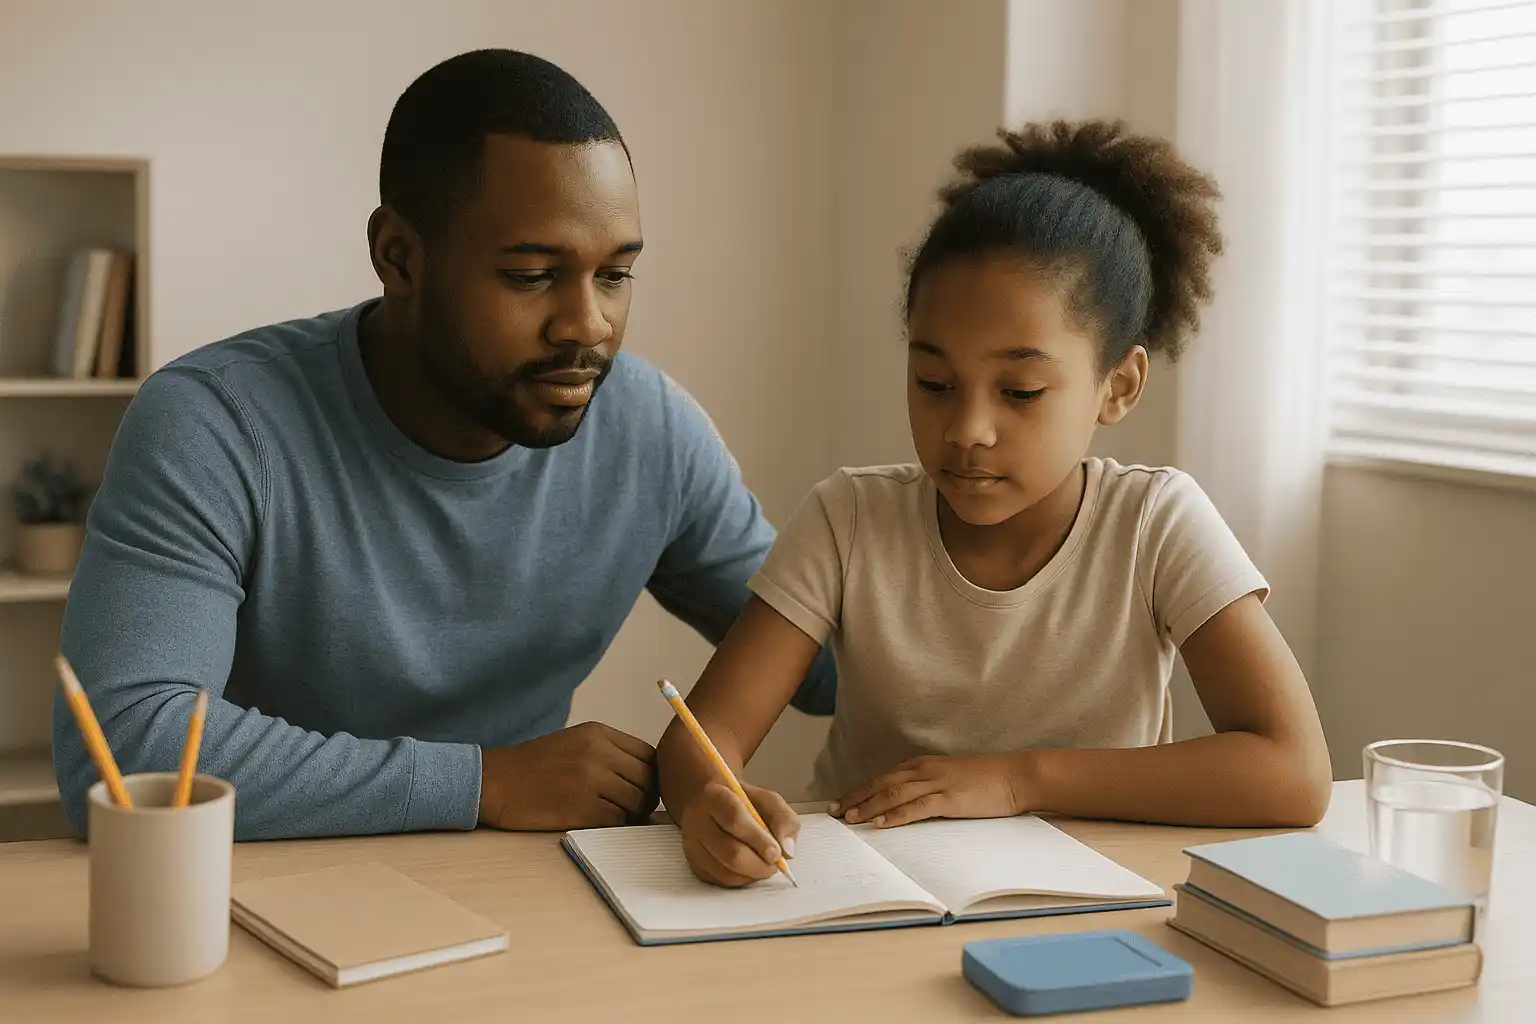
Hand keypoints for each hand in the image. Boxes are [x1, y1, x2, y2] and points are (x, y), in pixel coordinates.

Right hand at [477, 721, 657, 830]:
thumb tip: (649, 775)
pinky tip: (601, 823)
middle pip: (648, 779)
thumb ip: (610, 752)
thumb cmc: (535, 766)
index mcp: (599, 733)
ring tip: (617, 816)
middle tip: (635, 808)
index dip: (652, 775)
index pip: (649, 754)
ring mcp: (590, 780)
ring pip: (636, 801)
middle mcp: (598, 753)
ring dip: (632, 814)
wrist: (495, 782)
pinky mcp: (581, 808)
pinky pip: (617, 820)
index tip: (643, 787)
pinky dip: (616, 826)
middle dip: (647, 796)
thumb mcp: (575, 742)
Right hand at [679, 779, 798, 887]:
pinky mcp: (694, 864)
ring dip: (753, 874)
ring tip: (764, 864)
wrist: (713, 806)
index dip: (759, 840)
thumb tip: (787, 850)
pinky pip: (722, 881)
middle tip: (774, 863)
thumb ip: (784, 820)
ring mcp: (693, 845)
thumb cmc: (743, 803)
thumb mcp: (768, 800)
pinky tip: (750, 868)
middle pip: (731, 853)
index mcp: (715, 796)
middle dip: (759, 864)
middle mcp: (697, 821)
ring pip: (726, 872)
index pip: (735, 821)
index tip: (776, 852)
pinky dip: (742, 879)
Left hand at [831, 754, 1021, 827]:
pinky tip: (880, 825)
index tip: (840, 803)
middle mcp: (924, 770)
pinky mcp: (949, 798)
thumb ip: (927, 788)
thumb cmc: (986, 780)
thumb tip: (906, 806)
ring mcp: (936, 782)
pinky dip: (895, 816)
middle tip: (833, 813)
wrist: (1016, 776)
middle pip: (881, 784)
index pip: (883, 778)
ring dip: (868, 807)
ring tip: (849, 819)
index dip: (859, 791)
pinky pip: (916, 807)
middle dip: (855, 798)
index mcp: (922, 765)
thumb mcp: (950, 779)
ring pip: (893, 794)